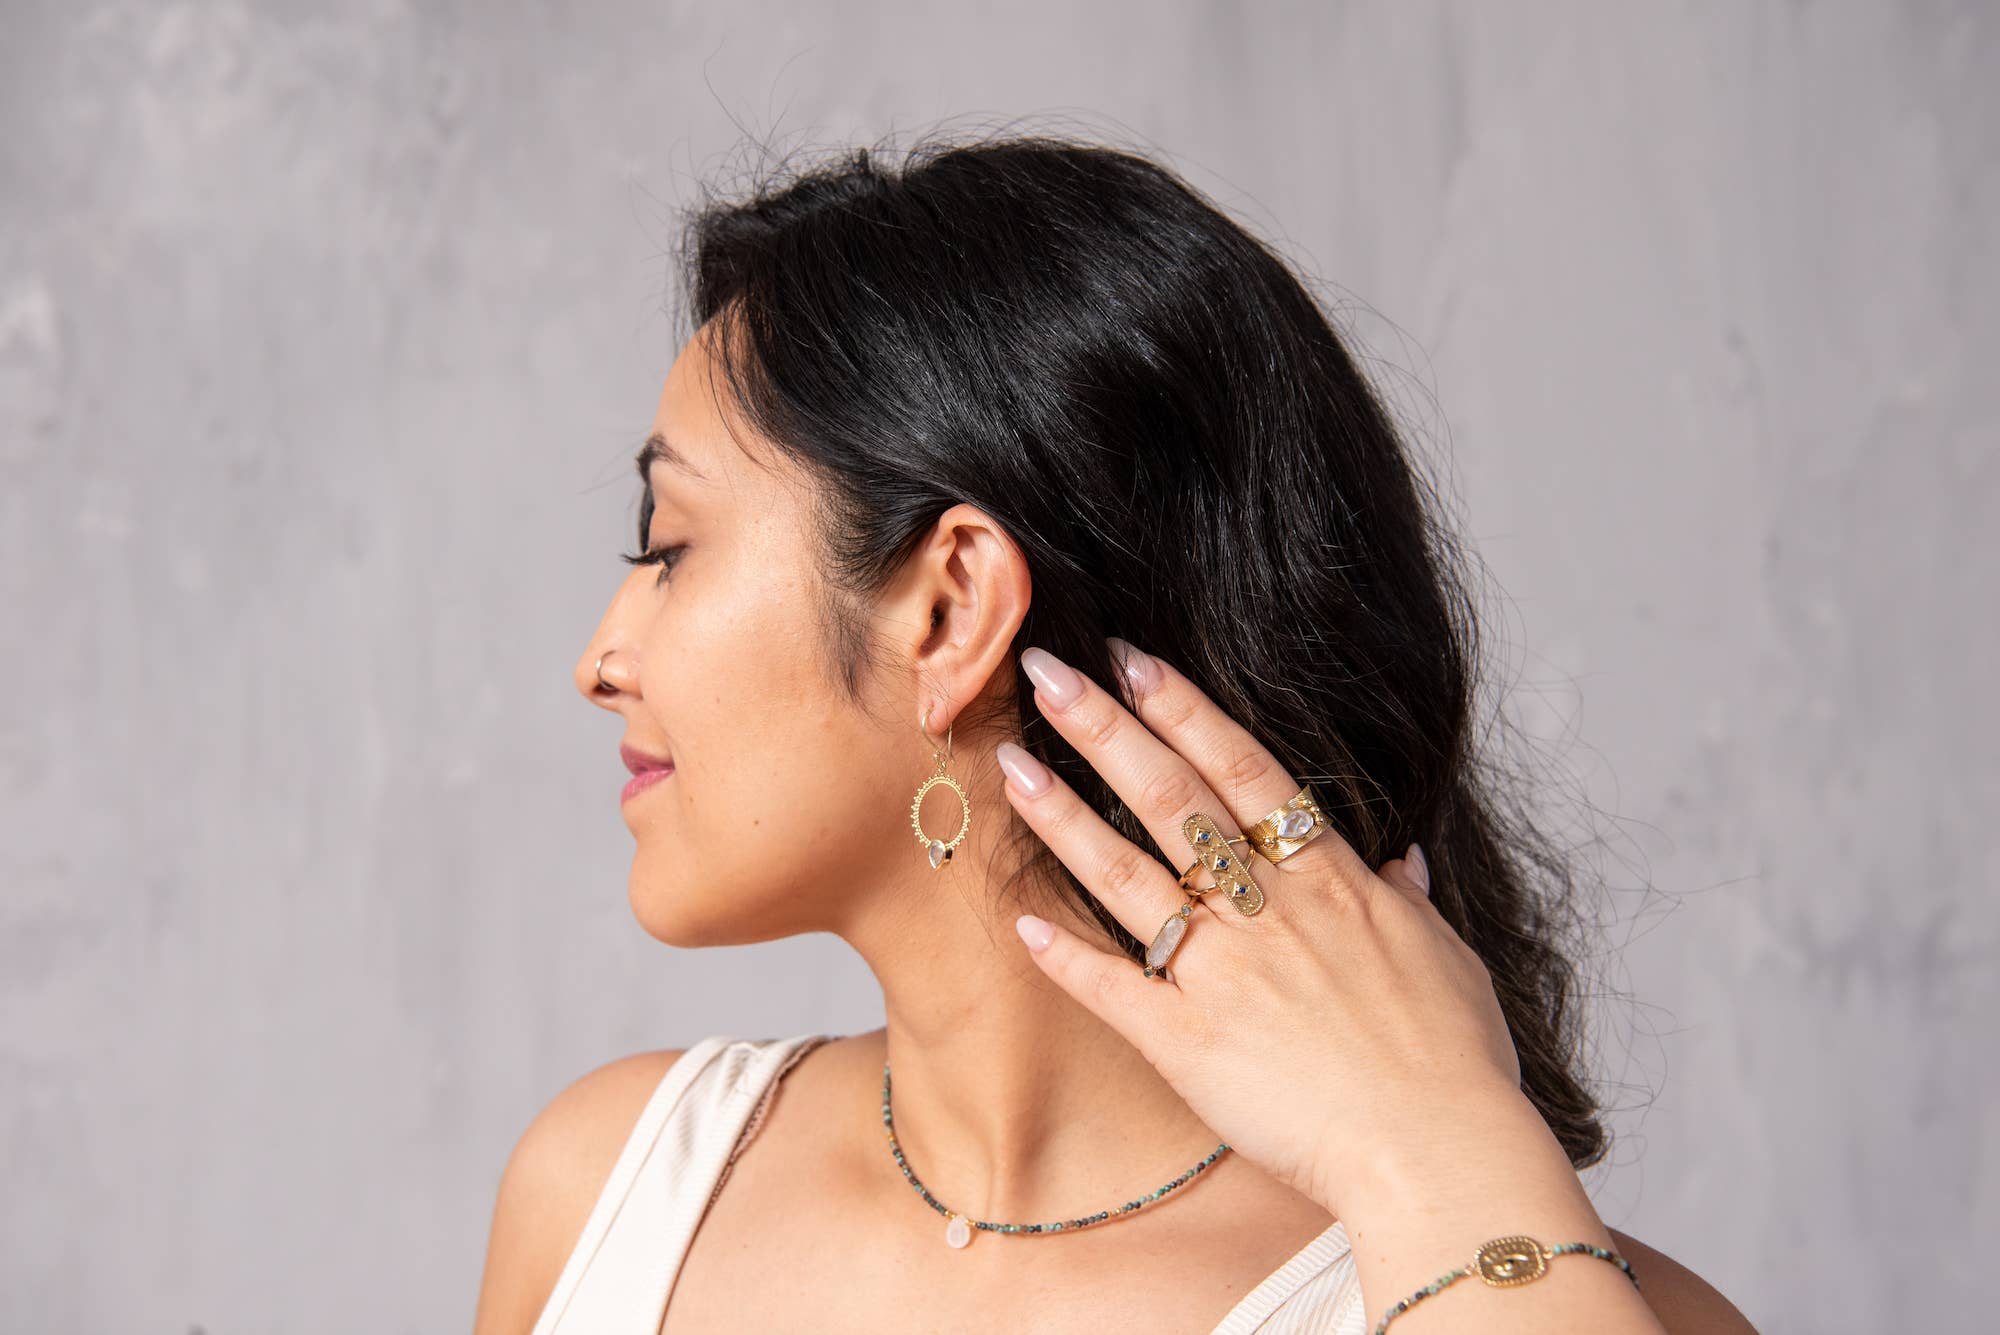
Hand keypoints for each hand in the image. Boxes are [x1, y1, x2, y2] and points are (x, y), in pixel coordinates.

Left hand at [997, 639, 1528, 1220]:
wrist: (1440, 1152)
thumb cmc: (1456, 1062)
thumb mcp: (1449, 959)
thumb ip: (1410, 903)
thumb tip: (1401, 861)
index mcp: (1330, 881)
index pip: (1244, 769)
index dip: (1183, 709)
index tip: (1134, 658)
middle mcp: (1268, 911)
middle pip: (1173, 799)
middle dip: (1105, 729)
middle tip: (1048, 671)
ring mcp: (1223, 974)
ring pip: (1128, 876)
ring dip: (1064, 818)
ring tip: (1010, 764)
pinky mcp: (1189, 1045)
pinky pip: (1114, 991)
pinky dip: (1064, 957)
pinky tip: (1018, 920)